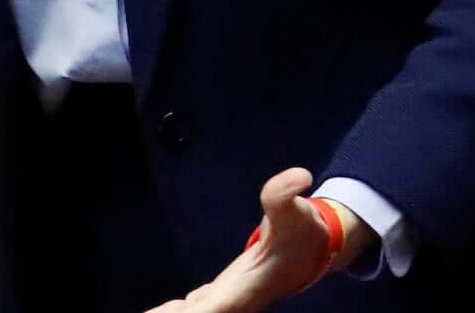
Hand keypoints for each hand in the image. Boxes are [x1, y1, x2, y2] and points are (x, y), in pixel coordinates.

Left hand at [143, 168, 370, 312]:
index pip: (220, 305)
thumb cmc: (301, 231)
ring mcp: (229, 298)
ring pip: (201, 311)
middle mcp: (236, 299)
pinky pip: (200, 307)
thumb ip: (285, 193)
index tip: (183, 311)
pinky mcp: (224, 293)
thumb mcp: (294, 209)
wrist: (312, 250)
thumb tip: (299, 175)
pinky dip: (181, 311)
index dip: (202, 310)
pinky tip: (162, 311)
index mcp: (249, 286)